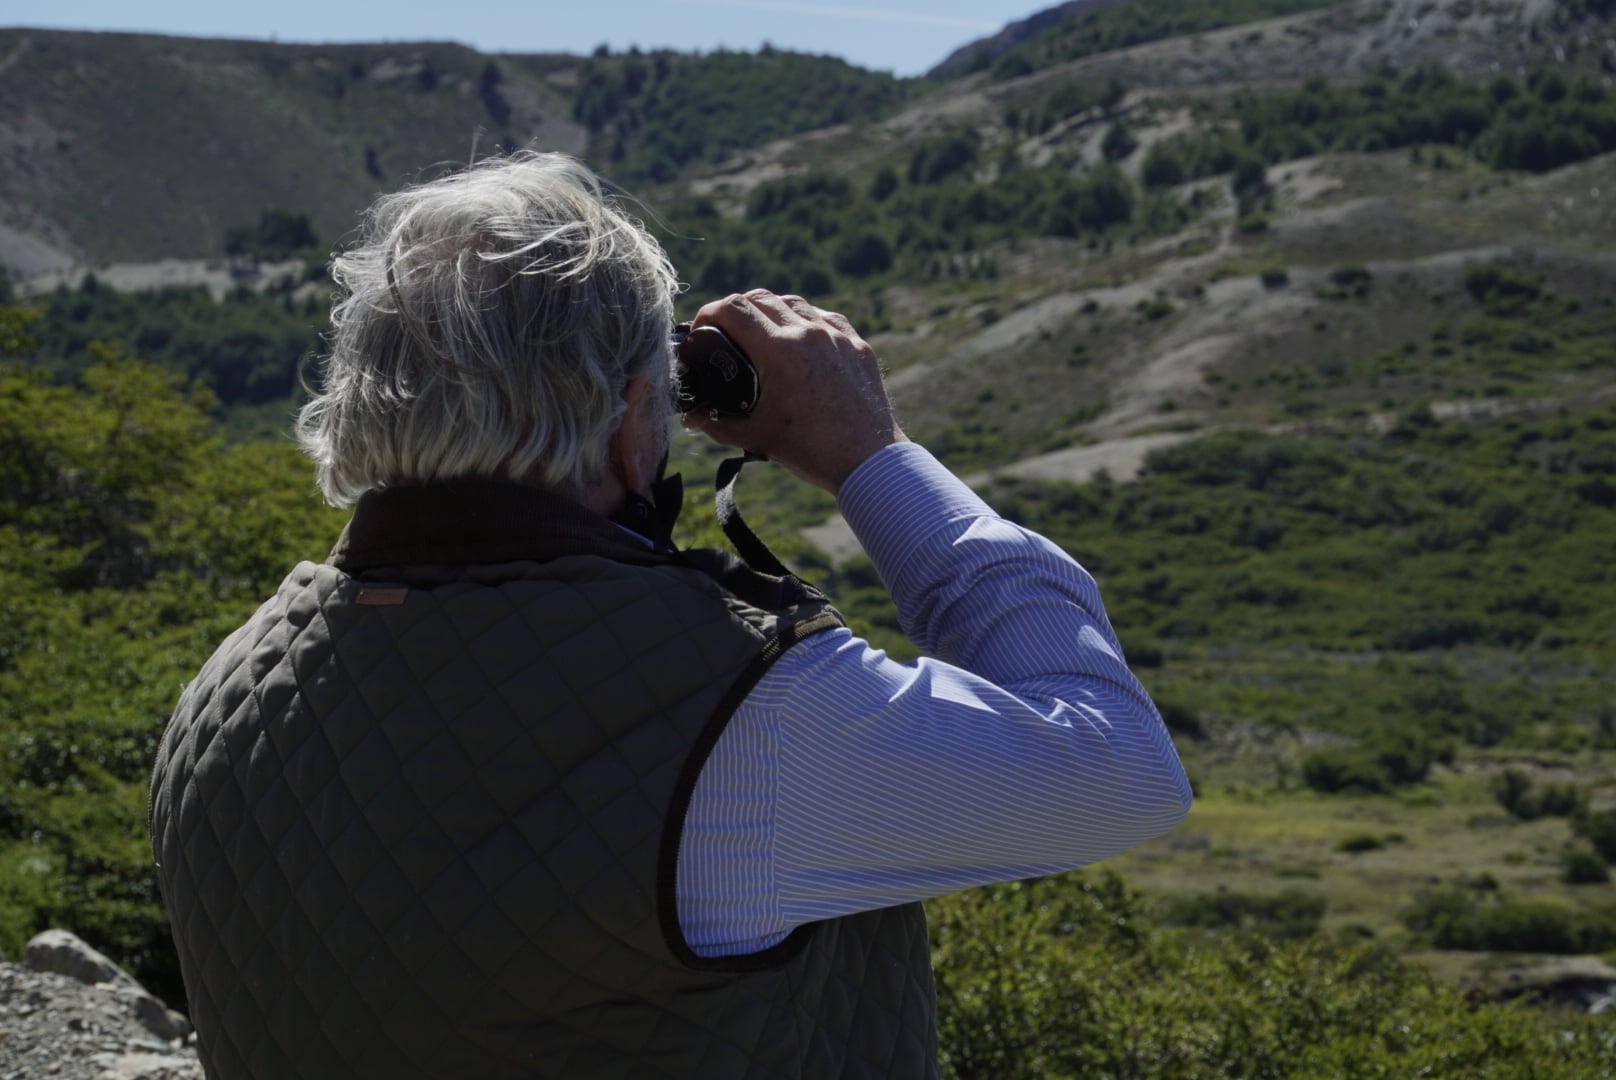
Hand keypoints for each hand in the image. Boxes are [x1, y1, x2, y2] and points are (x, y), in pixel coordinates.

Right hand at [682, 290, 906, 494]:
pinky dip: (804, 321)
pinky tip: (798, 339)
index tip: (701, 329)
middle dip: (735, 310)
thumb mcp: (756, 436)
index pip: (733, 309)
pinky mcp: (858, 346)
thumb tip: (689, 417)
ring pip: (794, 302)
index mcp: (779, 352)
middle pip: (760, 298)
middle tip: (724, 330)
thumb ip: (715, 423)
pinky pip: (825, 318)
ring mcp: (837, 336)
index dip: (708, 313)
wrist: (869, 462)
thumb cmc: (812, 451)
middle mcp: (808, 333)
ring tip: (759, 332)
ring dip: (769, 310)